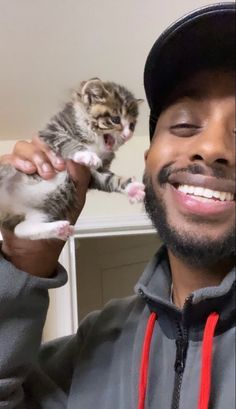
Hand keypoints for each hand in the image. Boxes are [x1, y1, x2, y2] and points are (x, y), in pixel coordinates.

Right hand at [0, 137, 90, 276]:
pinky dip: (14, 161)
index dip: (60, 146)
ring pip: (22, 147)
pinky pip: (5, 161)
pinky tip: (26, 170)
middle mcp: (37, 165)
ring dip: (34, 155)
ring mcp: (20, 171)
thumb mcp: (76, 199)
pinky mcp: (6, 178)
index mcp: (55, 166)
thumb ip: (80, 176)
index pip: (55, 144)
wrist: (36, 244)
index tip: (66, 160)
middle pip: (37, 141)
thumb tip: (80, 155)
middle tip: (55, 167)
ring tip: (41, 172)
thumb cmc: (57, 221)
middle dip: (47, 150)